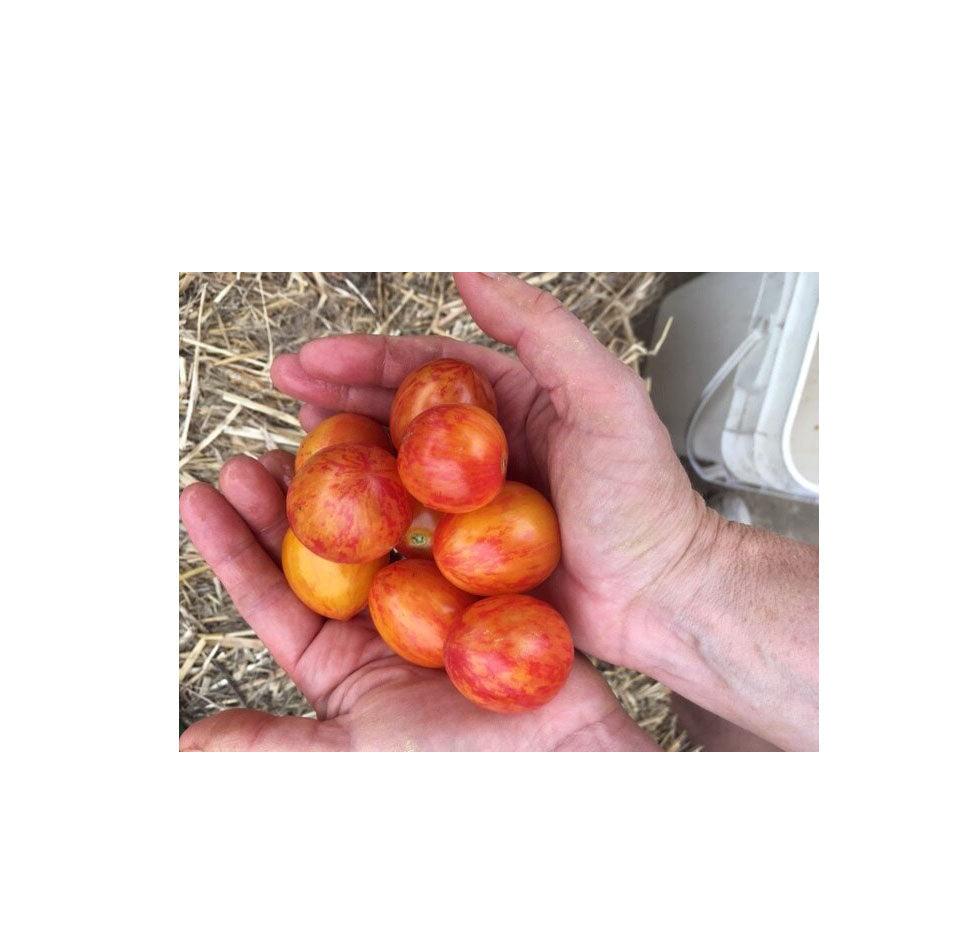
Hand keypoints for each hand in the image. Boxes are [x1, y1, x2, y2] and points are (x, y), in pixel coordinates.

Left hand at [179, 449, 654, 750]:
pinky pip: (444, 529)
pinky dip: (421, 491)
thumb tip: (190, 740)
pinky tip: (400, 450)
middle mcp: (381, 629)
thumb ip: (274, 745)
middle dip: (281, 503)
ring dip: (346, 486)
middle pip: (319, 554)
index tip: (198, 495)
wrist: (562, 765)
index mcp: (340, 665)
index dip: (233, 546)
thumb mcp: (353, 757)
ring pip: (379, 532)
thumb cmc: (457, 771)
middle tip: (251, 455)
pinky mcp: (482, 585)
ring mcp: (433, 604)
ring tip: (312, 437)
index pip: (272, 597)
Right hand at [270, 273, 706, 671]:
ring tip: (292, 444)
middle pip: (397, 414)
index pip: (426, 370)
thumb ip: (542, 330)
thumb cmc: (644, 500)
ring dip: (342, 456)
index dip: (365, 358)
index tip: (312, 357)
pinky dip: (366, 522)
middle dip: (338, 395)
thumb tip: (472, 271)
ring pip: (394, 472)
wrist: (661, 596)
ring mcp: (473, 506)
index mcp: (514, 404)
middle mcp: (486, 452)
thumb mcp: (603, 396)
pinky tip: (331, 519)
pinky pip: (406, 533)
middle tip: (285, 387)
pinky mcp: (467, 558)